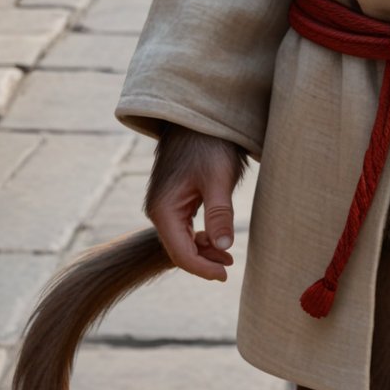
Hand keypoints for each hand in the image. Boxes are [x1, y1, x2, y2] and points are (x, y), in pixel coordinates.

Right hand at [144, 123, 248, 282]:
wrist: (198, 115)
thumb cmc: (210, 143)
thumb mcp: (218, 178)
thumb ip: (219, 214)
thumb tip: (223, 248)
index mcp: (163, 209)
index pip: (181, 254)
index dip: (203, 269)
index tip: (226, 275)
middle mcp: (158, 210)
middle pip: (179, 250)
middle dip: (204, 261)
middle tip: (231, 266)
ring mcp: (164, 204)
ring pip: (182, 240)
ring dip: (203, 250)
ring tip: (228, 257)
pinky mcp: (173, 198)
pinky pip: (184, 227)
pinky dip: (199, 237)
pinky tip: (216, 240)